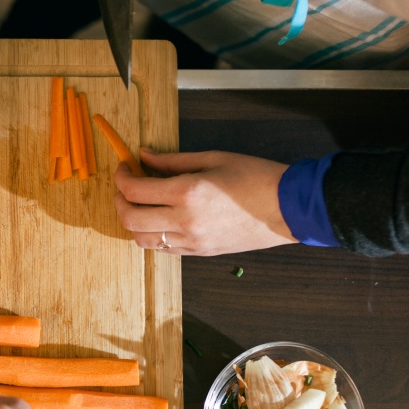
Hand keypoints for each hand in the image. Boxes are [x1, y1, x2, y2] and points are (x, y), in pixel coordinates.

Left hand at [113, 149, 296, 255]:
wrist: (289, 208)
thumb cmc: (256, 177)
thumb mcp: (212, 158)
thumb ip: (172, 160)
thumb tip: (144, 156)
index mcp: (187, 193)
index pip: (135, 191)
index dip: (122, 178)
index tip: (124, 168)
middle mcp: (185, 221)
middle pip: (130, 219)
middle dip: (119, 202)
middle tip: (125, 187)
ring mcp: (191, 241)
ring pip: (142, 240)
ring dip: (132, 222)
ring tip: (139, 205)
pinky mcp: (199, 252)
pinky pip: (162, 249)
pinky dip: (151, 235)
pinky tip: (158, 219)